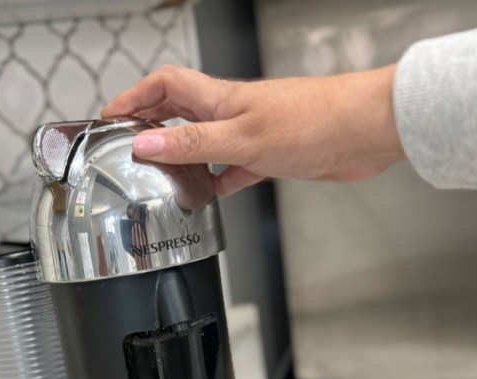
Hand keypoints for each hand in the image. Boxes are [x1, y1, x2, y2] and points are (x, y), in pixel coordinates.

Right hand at [101, 65, 404, 195]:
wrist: (366, 131)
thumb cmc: (314, 121)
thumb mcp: (240, 138)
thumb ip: (191, 144)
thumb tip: (143, 145)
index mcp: (219, 99)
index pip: (165, 86)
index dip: (134, 97)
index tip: (110, 117)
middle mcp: (231, 113)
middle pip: (180, 113)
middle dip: (151, 126)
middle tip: (127, 146)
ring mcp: (250, 134)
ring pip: (204, 143)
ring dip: (182, 157)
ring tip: (160, 178)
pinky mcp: (270, 155)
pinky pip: (233, 168)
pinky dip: (218, 180)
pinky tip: (211, 195)